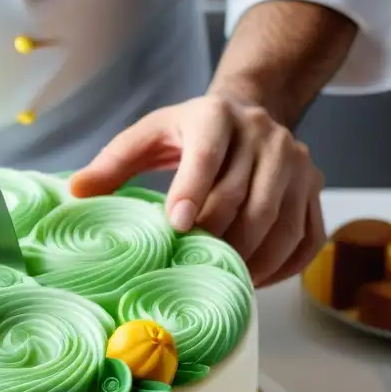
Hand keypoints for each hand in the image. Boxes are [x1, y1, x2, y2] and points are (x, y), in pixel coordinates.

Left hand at [68, 95, 325, 287]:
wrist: (249, 111)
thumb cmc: (187, 132)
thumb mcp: (148, 135)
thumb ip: (113, 162)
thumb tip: (75, 191)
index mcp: (216, 115)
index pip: (207, 156)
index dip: (193, 192)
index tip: (176, 227)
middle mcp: (265, 134)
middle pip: (247, 199)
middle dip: (219, 238)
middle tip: (194, 265)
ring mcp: (298, 162)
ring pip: (281, 223)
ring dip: (251, 259)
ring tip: (222, 280)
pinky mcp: (316, 188)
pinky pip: (306, 238)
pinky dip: (282, 267)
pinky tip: (253, 279)